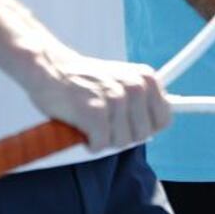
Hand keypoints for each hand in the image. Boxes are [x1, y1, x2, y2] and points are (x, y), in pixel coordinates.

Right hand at [24, 44, 171, 152]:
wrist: (50, 68)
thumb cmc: (84, 80)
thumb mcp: (121, 81)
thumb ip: (141, 100)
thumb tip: (162, 123)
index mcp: (146, 78)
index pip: (164, 119)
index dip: (145, 127)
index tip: (128, 123)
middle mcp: (135, 87)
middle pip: (142, 135)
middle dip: (121, 134)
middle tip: (103, 118)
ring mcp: (116, 99)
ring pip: (121, 142)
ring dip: (103, 137)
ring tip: (89, 117)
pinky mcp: (96, 113)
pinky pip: (100, 145)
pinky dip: (88, 142)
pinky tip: (80, 125)